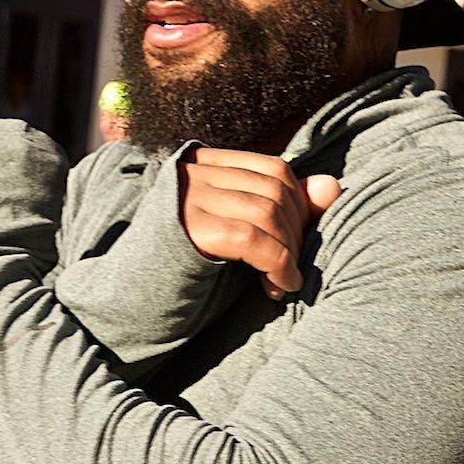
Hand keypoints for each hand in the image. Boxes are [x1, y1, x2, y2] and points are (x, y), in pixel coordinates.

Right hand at [179, 148, 342, 299]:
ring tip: (283, 282)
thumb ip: (285, 207)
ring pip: (267, 212)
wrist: (130, 298)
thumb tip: (332, 186)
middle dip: (297, 233)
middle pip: (275, 189)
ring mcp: (189, 198)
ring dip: (288, 252)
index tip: (298, 244)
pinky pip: (250, 238)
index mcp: (206, 165)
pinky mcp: (188, 229)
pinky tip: (278, 286)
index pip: (275, 168)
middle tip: (292, 269)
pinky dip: (276, 263)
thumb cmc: (190, 266)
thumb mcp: (240, 231)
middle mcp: (195, 173)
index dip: (299, 205)